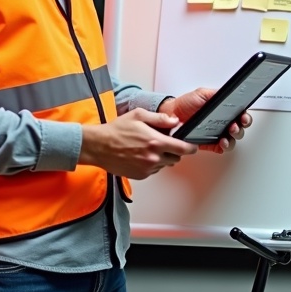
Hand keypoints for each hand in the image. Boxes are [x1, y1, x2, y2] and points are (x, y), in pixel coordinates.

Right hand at [80, 107, 196, 178]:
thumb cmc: (116, 130)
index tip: (192, 146)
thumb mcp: (139, 116)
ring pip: (165, 165)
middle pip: (176, 158)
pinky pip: (154, 171)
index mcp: (156, 142)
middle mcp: (154, 158)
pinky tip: (141, 156)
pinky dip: (152, 164)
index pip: (183, 149)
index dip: (190, 147)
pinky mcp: (140, 175)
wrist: (99, 146)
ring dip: (162, 158)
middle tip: (163, 143)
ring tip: (148, 148)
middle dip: (173, 151)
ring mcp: (147, 168)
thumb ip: (160, 118)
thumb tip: (175, 121)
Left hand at [158, 88, 251, 154]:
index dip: (245, 116)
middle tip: (233, 126)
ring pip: (232, 139)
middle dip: (239, 128)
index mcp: (224, 110)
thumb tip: (228, 92)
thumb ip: (216, 94)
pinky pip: (221, 148)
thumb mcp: (202, 94)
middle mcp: (222, 123)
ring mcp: (217, 134)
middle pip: (239, 128)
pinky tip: (221, 144)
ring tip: (227, 136)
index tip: (243, 117)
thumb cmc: (185, 104)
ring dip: (233, 139)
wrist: (171, 115)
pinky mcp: (210, 144)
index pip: (240, 114)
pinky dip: (224, 147)